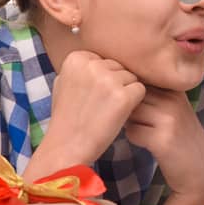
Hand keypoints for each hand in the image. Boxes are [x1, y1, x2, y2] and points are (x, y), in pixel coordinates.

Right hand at [33, 49, 146, 174]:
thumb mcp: (63, 83)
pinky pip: (140, 90)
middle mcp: (92, 65)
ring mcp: (109, 80)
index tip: (91, 95)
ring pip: (131, 78)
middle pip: (119, 67)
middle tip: (100, 105)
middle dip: (115, 84)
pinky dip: (133, 103)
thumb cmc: (67, 117)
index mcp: (76, 58)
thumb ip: (81, 68)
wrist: (67, 146)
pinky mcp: (123, 96)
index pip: (104, 60)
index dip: (103, 79)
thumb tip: (101, 58)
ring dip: (125, 93)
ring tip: (107, 110)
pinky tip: (117, 114)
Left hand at [124, 86, 203, 198]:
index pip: (140, 78)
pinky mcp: (162, 139)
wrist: (200, 169)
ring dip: (129, 121)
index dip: (129, 90)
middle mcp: (173, 100)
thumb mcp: (174, 110)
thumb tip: (120, 84)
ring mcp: (169, 119)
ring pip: (130, 111)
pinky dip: (134, 137)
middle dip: (127, 106)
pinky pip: (132, 131)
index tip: (135, 104)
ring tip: (142, 130)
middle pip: (132, 94)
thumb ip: (154, 95)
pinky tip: (146, 142)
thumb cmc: (182, 138)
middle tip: (137, 120)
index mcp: (175, 90)